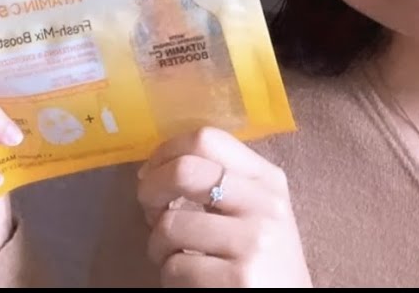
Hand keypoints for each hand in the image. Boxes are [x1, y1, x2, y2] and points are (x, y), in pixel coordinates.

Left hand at [137, 127, 311, 287]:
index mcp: (267, 180)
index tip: (151, 174)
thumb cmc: (263, 258)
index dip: (165, 153)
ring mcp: (253, 242)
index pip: (206, 140)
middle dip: (150, 191)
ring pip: (170, 225)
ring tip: (175, 256)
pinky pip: (174, 268)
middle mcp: (265, 205)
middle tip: (150, 212)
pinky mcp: (238, 279)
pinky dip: (171, 278)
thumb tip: (154, 169)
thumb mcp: (257, 211)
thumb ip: (221, 183)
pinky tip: (190, 280)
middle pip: (184, 171)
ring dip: (158, 246)